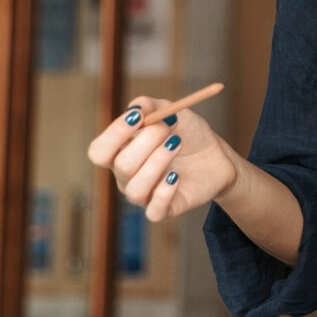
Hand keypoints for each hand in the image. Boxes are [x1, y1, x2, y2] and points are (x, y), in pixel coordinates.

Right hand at [87, 96, 240, 223]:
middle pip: (121, 166)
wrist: (217, 155)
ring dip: (158, 162)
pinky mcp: (165, 209)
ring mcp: (144, 194)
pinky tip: (177, 176)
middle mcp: (127, 176)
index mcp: (121, 152)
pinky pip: (154, 210)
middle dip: (146, 142)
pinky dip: (164, 191)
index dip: (115, 134)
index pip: (99, 151)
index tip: (138, 116)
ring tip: (177, 144)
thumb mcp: (172, 112)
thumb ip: (150, 106)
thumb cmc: (188, 133)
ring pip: (135, 189)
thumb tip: (134, 109)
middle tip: (169, 127)